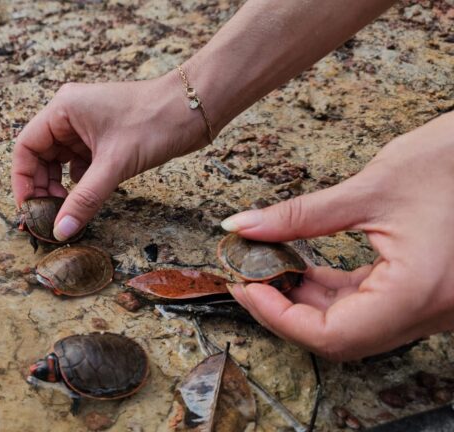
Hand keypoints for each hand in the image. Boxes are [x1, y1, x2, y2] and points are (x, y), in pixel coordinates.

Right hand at [11, 75, 208, 240]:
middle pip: (40, 157)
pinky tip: (86, 199)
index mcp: (63, 109)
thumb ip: (84, 199)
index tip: (28, 209)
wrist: (195, 108)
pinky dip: (80, 183)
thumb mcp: (115, 165)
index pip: (26, 147)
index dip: (22, 181)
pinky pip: (81, 163)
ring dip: (61, 188)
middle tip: (49, 218)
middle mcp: (70, 115)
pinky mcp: (104, 138)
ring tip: (66, 212)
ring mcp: (87, 126)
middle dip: (42, 188)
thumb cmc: (155, 122)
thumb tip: (61, 231)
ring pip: (60, 162)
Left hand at [224, 112, 453, 360]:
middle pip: (341, 337)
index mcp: (418, 293)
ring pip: (355, 325)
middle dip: (287, 311)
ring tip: (272, 268)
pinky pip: (373, 307)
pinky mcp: (427, 293)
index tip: (246, 287)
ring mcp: (431, 306)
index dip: (279, 318)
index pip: (333, 336)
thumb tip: (242, 226)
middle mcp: (430, 312)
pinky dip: (334, 292)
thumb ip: (299, 216)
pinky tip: (305, 268)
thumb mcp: (370, 188)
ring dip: (308, 302)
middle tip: (251, 278)